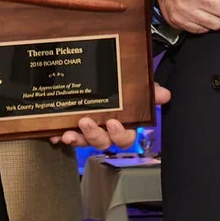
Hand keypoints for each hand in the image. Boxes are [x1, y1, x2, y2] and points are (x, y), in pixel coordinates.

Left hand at [51, 83, 169, 147]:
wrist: (98, 78)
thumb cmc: (122, 89)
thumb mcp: (136, 86)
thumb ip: (149, 91)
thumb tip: (165, 94)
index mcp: (123, 125)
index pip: (125, 137)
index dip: (119, 134)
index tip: (113, 123)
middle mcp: (105, 131)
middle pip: (103, 142)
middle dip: (94, 135)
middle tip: (86, 123)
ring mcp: (87, 130)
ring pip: (84, 141)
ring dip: (77, 139)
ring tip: (68, 132)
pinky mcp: (71, 127)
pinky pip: (65, 135)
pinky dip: (59, 135)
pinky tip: (54, 133)